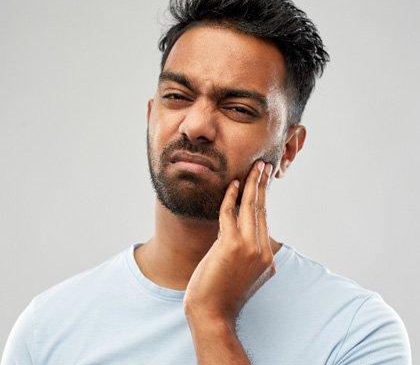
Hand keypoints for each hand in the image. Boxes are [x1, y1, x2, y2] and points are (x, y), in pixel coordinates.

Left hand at [184, 160, 274, 326]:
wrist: (213, 316)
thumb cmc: (221, 295)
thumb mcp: (241, 273)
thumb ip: (245, 252)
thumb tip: (237, 232)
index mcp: (266, 257)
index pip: (264, 220)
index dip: (263, 199)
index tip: (263, 183)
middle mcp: (262, 250)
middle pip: (262, 210)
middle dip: (263, 185)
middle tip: (264, 166)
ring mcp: (248, 248)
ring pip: (251, 208)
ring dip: (253, 184)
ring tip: (255, 167)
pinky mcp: (231, 246)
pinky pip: (230, 214)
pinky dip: (230, 197)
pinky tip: (233, 184)